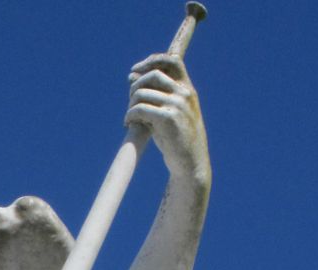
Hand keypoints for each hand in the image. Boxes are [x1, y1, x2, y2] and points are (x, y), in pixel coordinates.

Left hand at [126, 54, 209, 181]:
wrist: (189, 161)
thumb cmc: (175, 138)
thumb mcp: (167, 112)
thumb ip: (153, 94)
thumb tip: (131, 76)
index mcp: (187, 89)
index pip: (172, 61)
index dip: (152, 60)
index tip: (135, 70)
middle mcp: (184, 93)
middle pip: (153, 75)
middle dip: (136, 85)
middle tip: (130, 101)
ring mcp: (177, 105)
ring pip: (142, 93)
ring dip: (130, 104)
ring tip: (129, 117)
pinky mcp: (168, 118)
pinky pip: (140, 109)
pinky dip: (130, 115)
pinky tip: (128, 123)